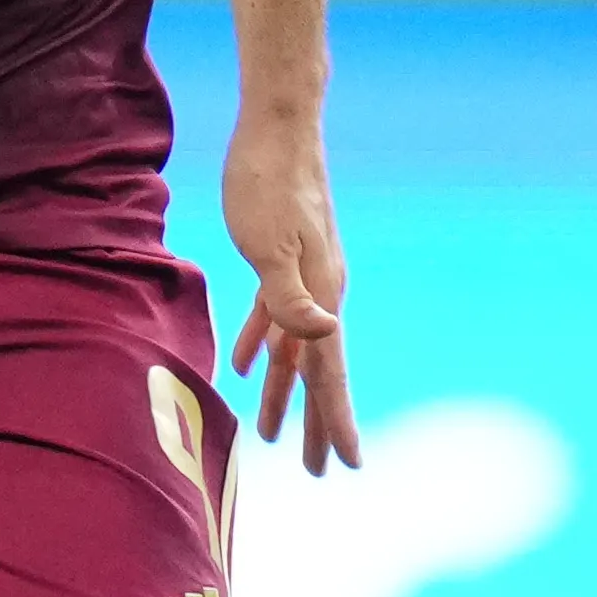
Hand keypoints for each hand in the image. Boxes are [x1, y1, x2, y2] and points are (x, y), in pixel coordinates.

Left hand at [220, 100, 357, 475]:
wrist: (279, 126)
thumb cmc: (267, 182)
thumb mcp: (269, 242)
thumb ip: (289, 295)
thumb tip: (323, 335)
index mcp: (321, 294)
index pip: (330, 371)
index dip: (337, 419)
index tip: (347, 463)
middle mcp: (320, 293)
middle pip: (318, 371)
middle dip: (316, 422)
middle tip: (317, 470)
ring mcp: (303, 276)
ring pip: (295, 349)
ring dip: (285, 392)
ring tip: (274, 435)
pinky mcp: (280, 259)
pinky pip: (274, 317)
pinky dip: (263, 345)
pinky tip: (248, 365)